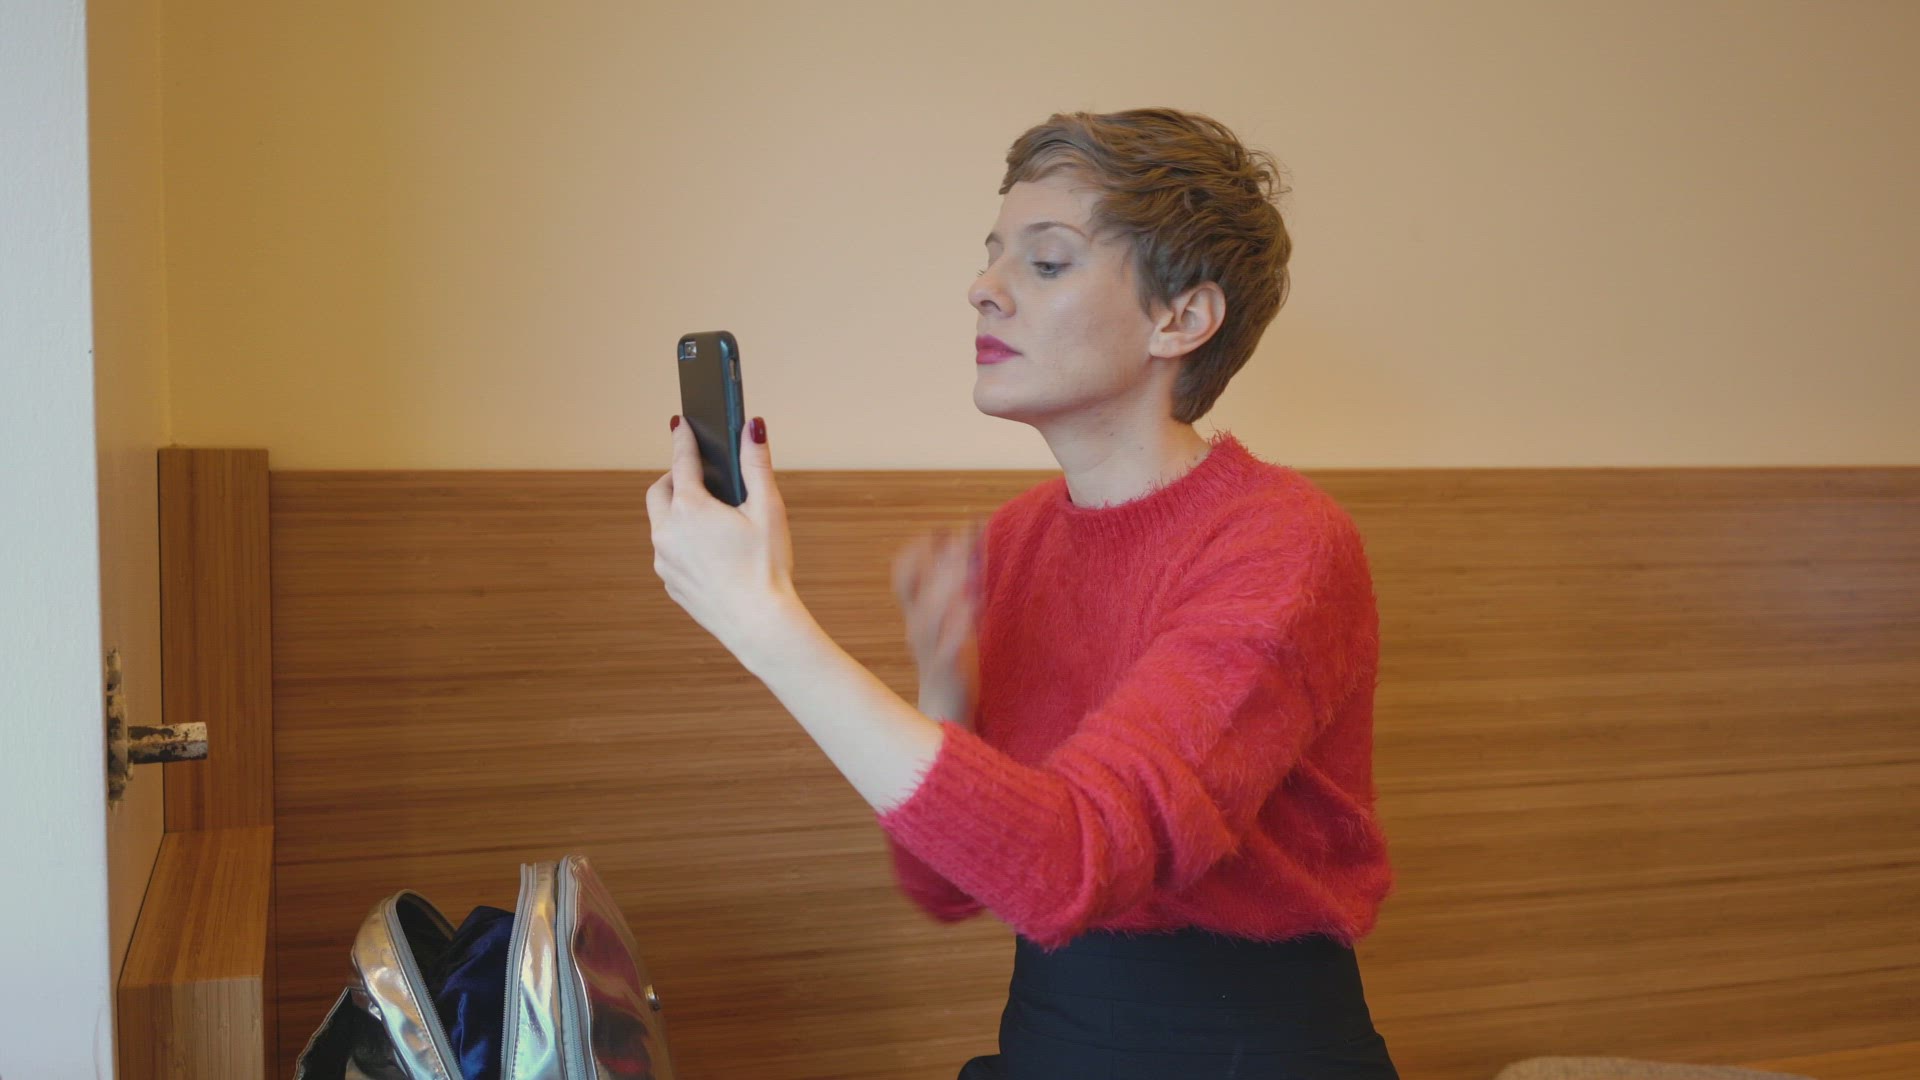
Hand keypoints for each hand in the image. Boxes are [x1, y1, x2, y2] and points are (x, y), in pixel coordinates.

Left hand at [646, 415, 802, 668]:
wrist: (759, 624)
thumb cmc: (767, 566)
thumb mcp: (768, 510)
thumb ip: (756, 464)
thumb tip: (751, 426)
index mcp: (690, 508)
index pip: (682, 462)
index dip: (684, 440)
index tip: (682, 424)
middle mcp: (667, 532)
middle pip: (659, 491)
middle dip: (674, 478)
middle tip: (697, 475)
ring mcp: (664, 560)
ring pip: (661, 524)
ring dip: (678, 512)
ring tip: (708, 515)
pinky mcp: (670, 582)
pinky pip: (669, 552)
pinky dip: (682, 541)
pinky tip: (710, 550)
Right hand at [891, 521, 984, 727]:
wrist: (944, 709)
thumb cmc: (949, 658)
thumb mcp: (953, 618)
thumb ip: (960, 585)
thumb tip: (972, 544)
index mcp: (916, 615)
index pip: (903, 575)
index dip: (917, 550)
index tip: (939, 528)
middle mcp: (917, 628)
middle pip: (917, 587)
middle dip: (937, 559)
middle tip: (960, 534)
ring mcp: (930, 649)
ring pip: (928, 613)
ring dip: (946, 586)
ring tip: (965, 565)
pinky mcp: (947, 669)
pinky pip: (948, 644)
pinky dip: (957, 624)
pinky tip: (973, 605)